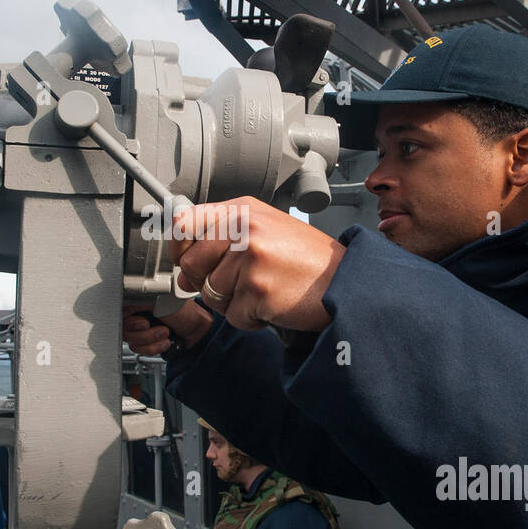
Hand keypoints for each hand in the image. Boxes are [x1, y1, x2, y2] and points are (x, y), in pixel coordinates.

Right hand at [122, 301, 212, 355]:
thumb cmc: (184, 312)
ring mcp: (140, 330)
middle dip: (143, 332)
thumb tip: (120, 305)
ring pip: (132, 342)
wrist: (198, 330)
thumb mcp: (157, 301)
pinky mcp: (146, 342)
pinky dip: (154, 347)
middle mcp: (136, 314)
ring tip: (165, 332)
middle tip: (155, 326)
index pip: (118, 313)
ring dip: (151, 340)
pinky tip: (164, 341)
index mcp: (136, 301)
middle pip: (124, 330)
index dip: (129, 321)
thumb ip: (135, 301)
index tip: (143, 321)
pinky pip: (140, 350)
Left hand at [170, 196, 344, 331]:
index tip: (189, 262)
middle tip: (239, 285)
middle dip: (207, 284)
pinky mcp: (258, 289)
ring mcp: (250, 258)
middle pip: (190, 265)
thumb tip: (182, 275)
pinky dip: (250, 319)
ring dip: (233, 304)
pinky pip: (232, 316)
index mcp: (243, 209)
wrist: (348, 281)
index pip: (184, 223)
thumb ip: (221, 243)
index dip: (180, 249)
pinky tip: (273, 305)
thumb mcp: (265, 232)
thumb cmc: (307, 261)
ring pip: (209, 294)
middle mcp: (243, 228)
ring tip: (264, 292)